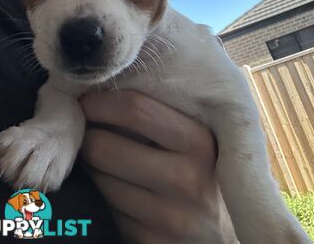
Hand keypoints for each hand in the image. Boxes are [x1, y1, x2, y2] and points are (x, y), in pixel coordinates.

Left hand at [80, 90, 236, 242]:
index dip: (100, 102)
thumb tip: (112, 86)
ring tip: (110, 160)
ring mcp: (171, 218)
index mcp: (200, 142)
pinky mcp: (153, 242)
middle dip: (87, 136)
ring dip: (94, 166)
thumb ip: (163, 116)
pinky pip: (108, 210)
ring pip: (99, 178)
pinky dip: (106, 196)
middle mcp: (188, 180)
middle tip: (87, 130)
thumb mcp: (199, 139)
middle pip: (104, 146)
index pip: (135, 108)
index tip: (87, 100)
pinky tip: (122, 189)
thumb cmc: (207, 174)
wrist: (226, 234)